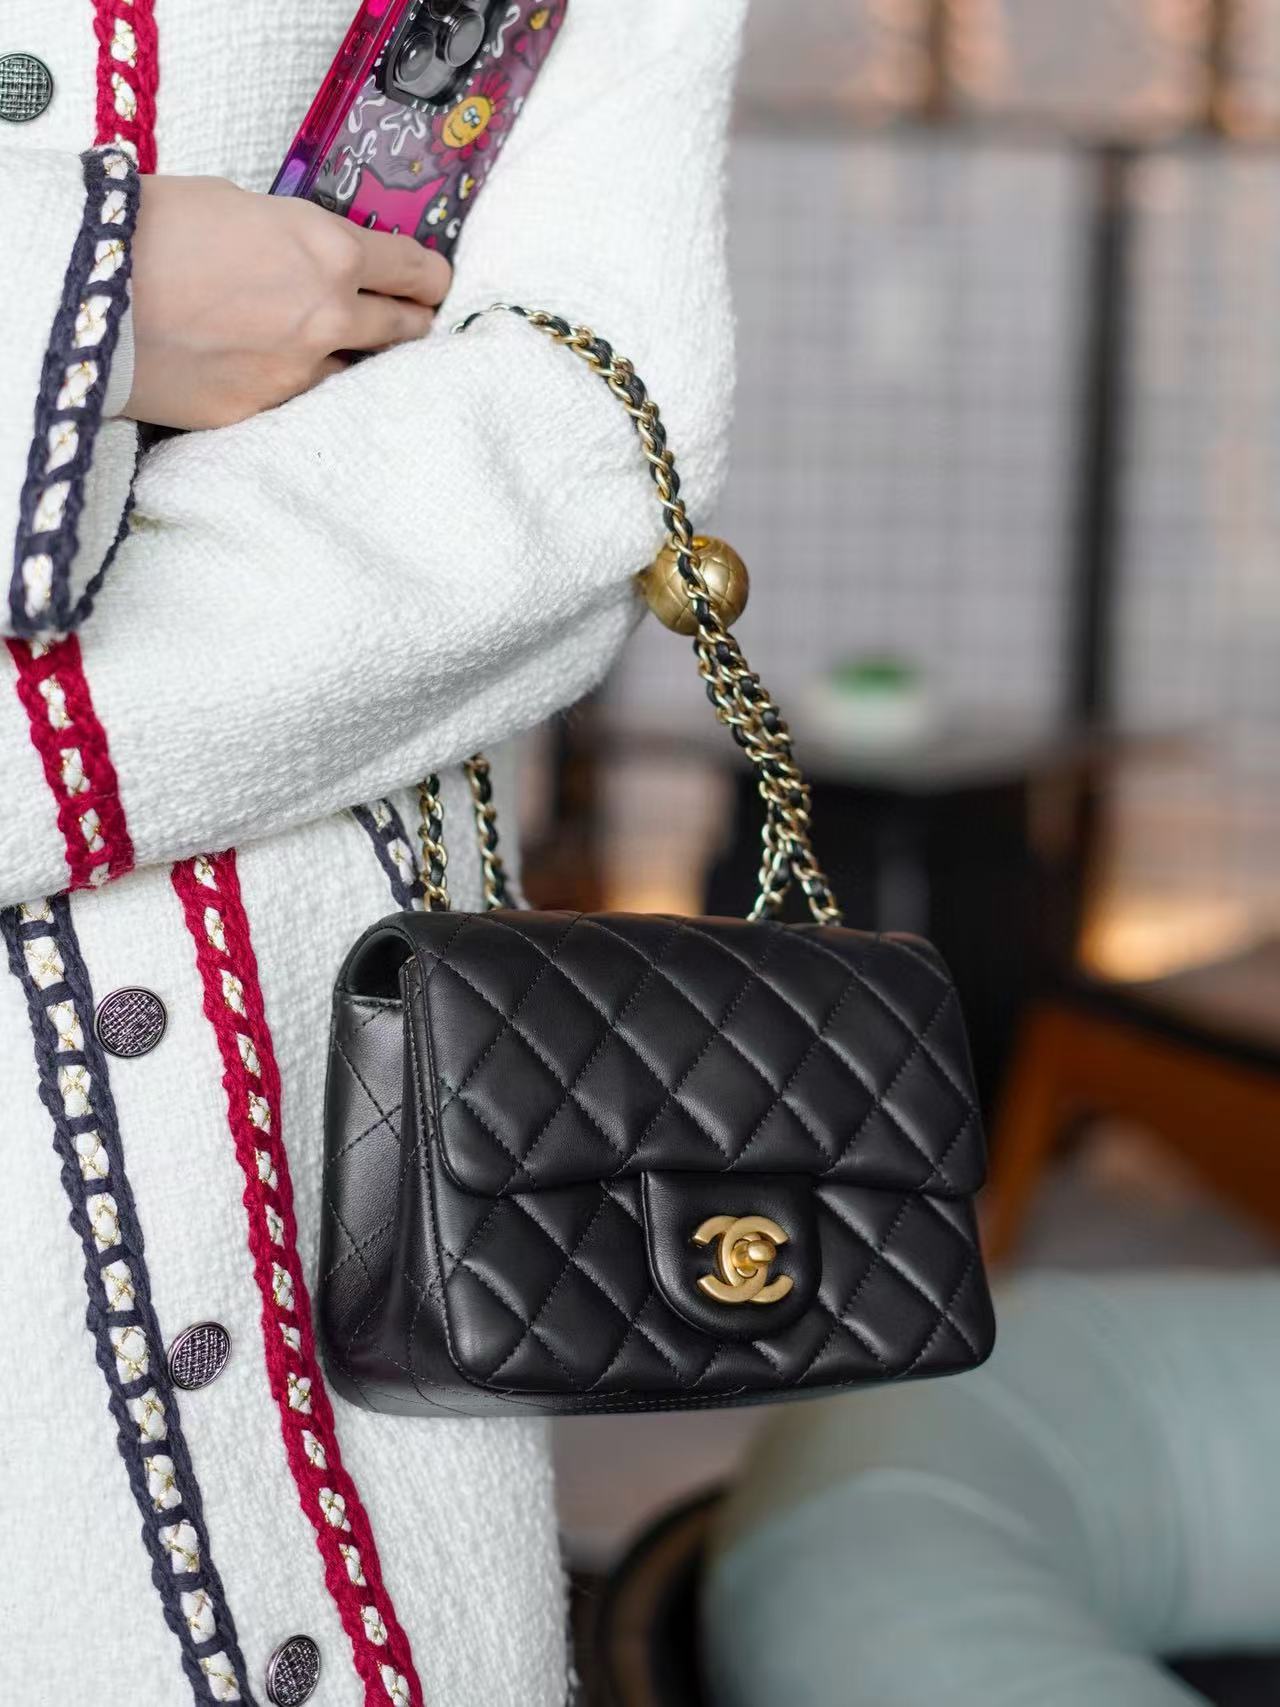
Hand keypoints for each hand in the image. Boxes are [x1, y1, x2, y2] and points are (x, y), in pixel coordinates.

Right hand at [123, 175, 450, 429]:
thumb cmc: (154, 230)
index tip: (435, 284)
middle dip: (410, 325)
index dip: (432, 278)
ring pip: (355, 375)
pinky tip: (279, 376)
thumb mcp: (238, 206)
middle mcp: (329, 318)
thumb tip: (305, 253)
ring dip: (353, 364)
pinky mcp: (261, 412)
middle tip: (410, 323)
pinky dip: (298, 389)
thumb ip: (290, 236)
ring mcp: (298, 374)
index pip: (415, 272)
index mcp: (331, 253)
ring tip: (334, 353)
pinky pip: (299, 402)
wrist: (93, 291)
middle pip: (403, 332)